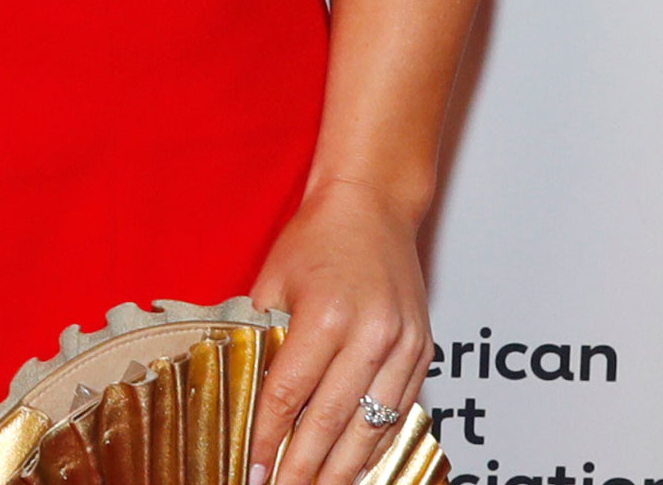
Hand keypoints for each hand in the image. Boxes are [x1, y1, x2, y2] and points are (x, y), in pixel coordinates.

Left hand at [245, 180, 428, 484]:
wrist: (373, 205)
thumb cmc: (318, 237)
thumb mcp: (273, 283)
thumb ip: (261, 339)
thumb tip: (239, 396)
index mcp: (327, 315)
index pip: (290, 395)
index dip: (269, 440)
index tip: (253, 470)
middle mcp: (371, 332)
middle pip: (332, 421)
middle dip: (305, 468)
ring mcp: (403, 344)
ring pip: (372, 426)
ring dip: (343, 468)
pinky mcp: (422, 350)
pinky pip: (401, 411)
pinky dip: (378, 444)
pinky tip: (357, 466)